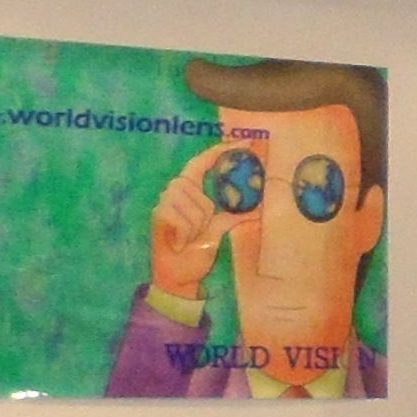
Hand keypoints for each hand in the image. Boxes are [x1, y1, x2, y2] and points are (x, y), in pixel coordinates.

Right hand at [146, 140, 249, 315]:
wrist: (178, 274)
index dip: (220, 151)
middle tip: (198, 231)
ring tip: (188, 238)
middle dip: (203, 213)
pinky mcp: (158, 216)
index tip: (245, 142)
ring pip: (193, 206)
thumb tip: (258, 210)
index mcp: (188, 192)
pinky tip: (180, 241)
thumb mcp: (218, 231)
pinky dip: (186, 233)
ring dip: (195, 227)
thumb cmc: (195, 251)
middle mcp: (173, 192)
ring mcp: (163, 203)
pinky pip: (182, 218)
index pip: (202, 163)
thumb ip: (233, 217)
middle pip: (197, 188)